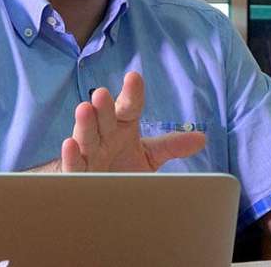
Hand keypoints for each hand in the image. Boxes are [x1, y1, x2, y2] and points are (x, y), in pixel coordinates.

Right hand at [59, 71, 205, 171]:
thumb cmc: (122, 166)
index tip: (134, 77)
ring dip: (85, 123)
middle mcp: (105, 135)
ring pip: (86, 136)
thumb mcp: (149, 155)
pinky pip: (73, 164)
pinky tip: (69, 143)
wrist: (100, 192)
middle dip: (103, 106)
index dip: (132, 93)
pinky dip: (71, 155)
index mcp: (123, 125)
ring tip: (84, 109)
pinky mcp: (78, 173)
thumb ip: (171, 145)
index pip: (130, 106)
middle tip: (102, 92)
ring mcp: (90, 153)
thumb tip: (201, 138)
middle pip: (105, 118)